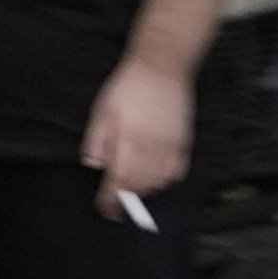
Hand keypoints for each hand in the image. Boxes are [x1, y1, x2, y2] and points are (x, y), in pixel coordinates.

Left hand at [80, 54, 200, 201]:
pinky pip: (178, 170)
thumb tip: (93, 165)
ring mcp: (170, 146)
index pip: (119, 182)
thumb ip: (96, 140)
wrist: (161, 68)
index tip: (107, 211)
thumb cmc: (128, 87)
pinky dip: (167, 180)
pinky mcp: (184, 141)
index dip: (112, 201)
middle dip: (127, 198)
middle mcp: (151, 148)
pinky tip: (158, 178)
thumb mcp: (102, 111)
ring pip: (159, 182)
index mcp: (128, 141)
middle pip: (140, 186)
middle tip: (118, 202)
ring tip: (135, 190)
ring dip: (146, 191)